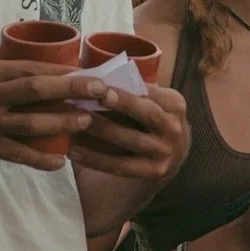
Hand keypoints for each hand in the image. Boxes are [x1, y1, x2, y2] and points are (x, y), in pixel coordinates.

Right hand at [0, 46, 100, 171]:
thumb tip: (26, 46)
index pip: (29, 67)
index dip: (61, 70)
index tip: (87, 71)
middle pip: (35, 91)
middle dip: (71, 90)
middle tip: (100, 91)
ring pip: (29, 124)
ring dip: (61, 123)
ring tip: (87, 121)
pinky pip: (13, 154)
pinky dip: (37, 159)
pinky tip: (59, 162)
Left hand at [68, 82, 188, 186]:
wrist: (170, 155)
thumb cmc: (149, 120)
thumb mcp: (152, 102)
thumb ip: (134, 91)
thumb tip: (97, 77)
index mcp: (175, 104)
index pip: (150, 92)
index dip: (127, 88)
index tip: (102, 83)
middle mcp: (175, 128)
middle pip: (147, 114)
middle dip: (122, 104)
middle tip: (96, 97)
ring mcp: (166, 152)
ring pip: (132, 140)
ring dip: (104, 130)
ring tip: (77, 122)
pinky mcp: (154, 172)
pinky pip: (121, 166)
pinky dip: (96, 160)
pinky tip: (74, 152)